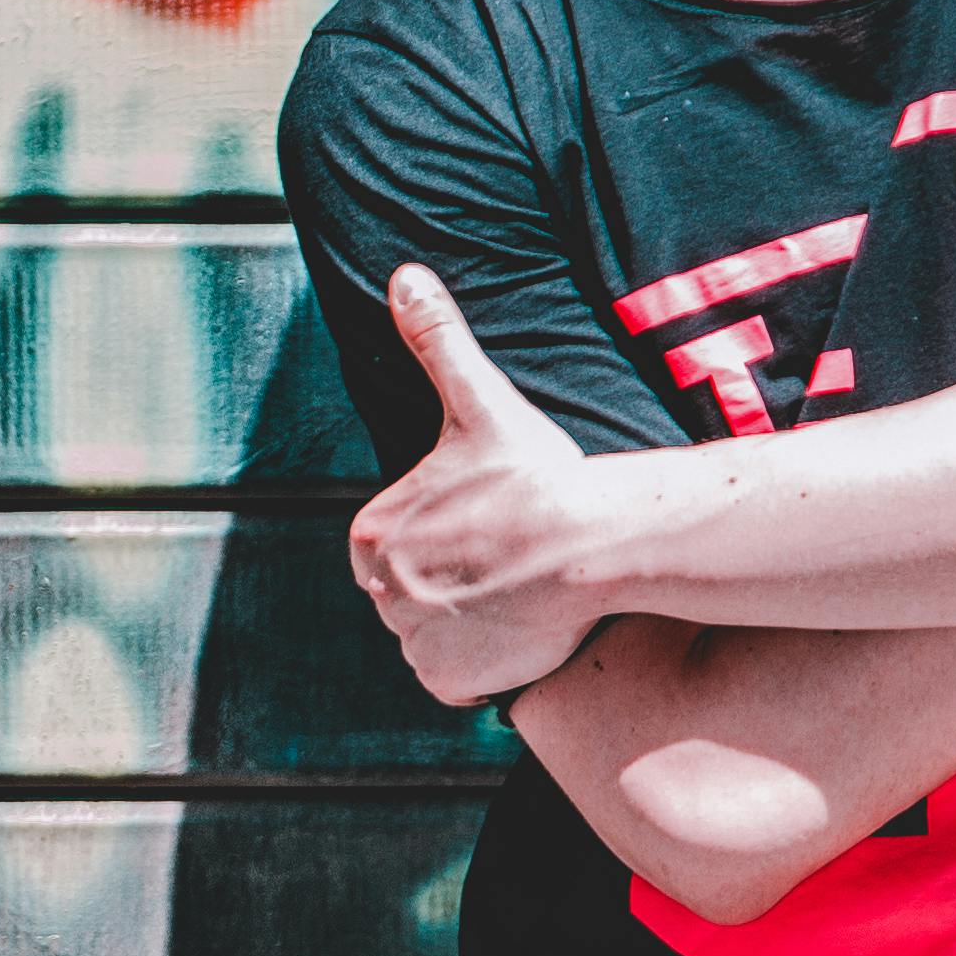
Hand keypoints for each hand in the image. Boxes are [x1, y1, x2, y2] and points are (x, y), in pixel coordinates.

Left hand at [350, 267, 599, 705]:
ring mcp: (413, 643)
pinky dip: (481, 663)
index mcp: (369, 534)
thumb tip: (403, 275)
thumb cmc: (534, 472)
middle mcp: (378, 594)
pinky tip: (516, 630)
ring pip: (435, 634)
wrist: (587, 542)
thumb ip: (436, 339)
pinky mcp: (449, 681)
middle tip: (507, 561)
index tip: (487, 526)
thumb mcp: (479, 401)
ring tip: (517, 593)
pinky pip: (454, 677)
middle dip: (456, 580)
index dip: (446, 535)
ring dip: (470, 621)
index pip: (397, 544)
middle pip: (414, 592)